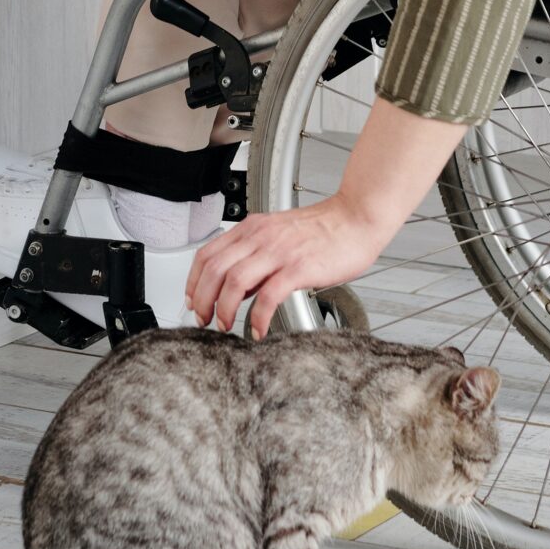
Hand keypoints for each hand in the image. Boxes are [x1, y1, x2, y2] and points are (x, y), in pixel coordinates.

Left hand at [187, 195, 390, 338]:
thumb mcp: (278, 234)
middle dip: (202, 300)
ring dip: (224, 309)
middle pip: (214, 270)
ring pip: (234, 282)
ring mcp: (278, 252)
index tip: (193, 300)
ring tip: (226, 325)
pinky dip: (258, 317)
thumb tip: (239, 287)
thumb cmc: (324, 229)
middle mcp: (260, 237)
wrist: (356, 218)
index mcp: (252, 228)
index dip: (193, 281)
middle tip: (205, 319)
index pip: (207, 254)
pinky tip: (259, 329)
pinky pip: (268, 296)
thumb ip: (255, 257)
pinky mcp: (298, 268)